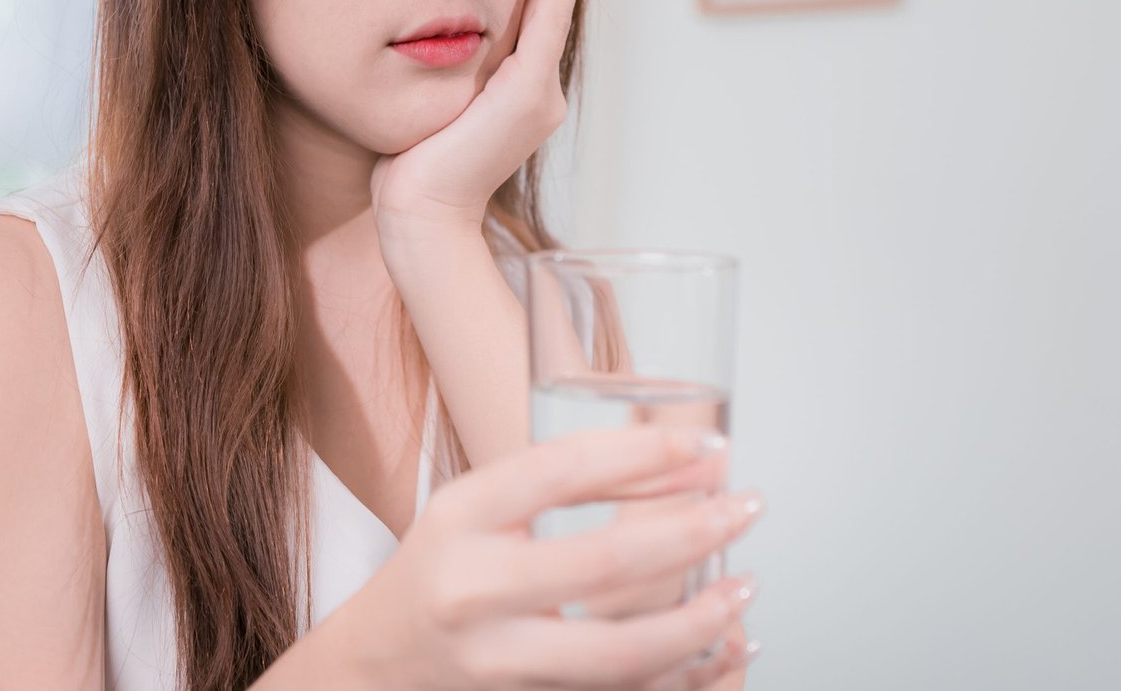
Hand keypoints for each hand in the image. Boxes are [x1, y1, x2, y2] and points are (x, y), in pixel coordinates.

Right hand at [331, 425, 763, 690]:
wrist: (374, 664)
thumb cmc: (439, 569)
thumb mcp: (479, 507)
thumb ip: (563, 482)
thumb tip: (682, 466)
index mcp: (462, 515)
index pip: (565, 470)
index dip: (649, 455)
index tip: (709, 452)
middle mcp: (473, 588)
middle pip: (606, 562)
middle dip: (693, 532)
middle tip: (745, 508)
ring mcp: (495, 660)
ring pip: (621, 653)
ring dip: (700, 620)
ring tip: (745, 587)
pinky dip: (682, 678)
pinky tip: (722, 650)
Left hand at [370, 0, 598, 240]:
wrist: (421, 212)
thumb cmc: (412, 168)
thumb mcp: (433, 106)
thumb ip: (444, 74)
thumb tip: (425, 38)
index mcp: (516, 96)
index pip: (531, 23)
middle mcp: (537, 93)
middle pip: (548, 10)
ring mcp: (539, 95)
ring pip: (552, 11)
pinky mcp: (527, 94)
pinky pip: (548, 24)